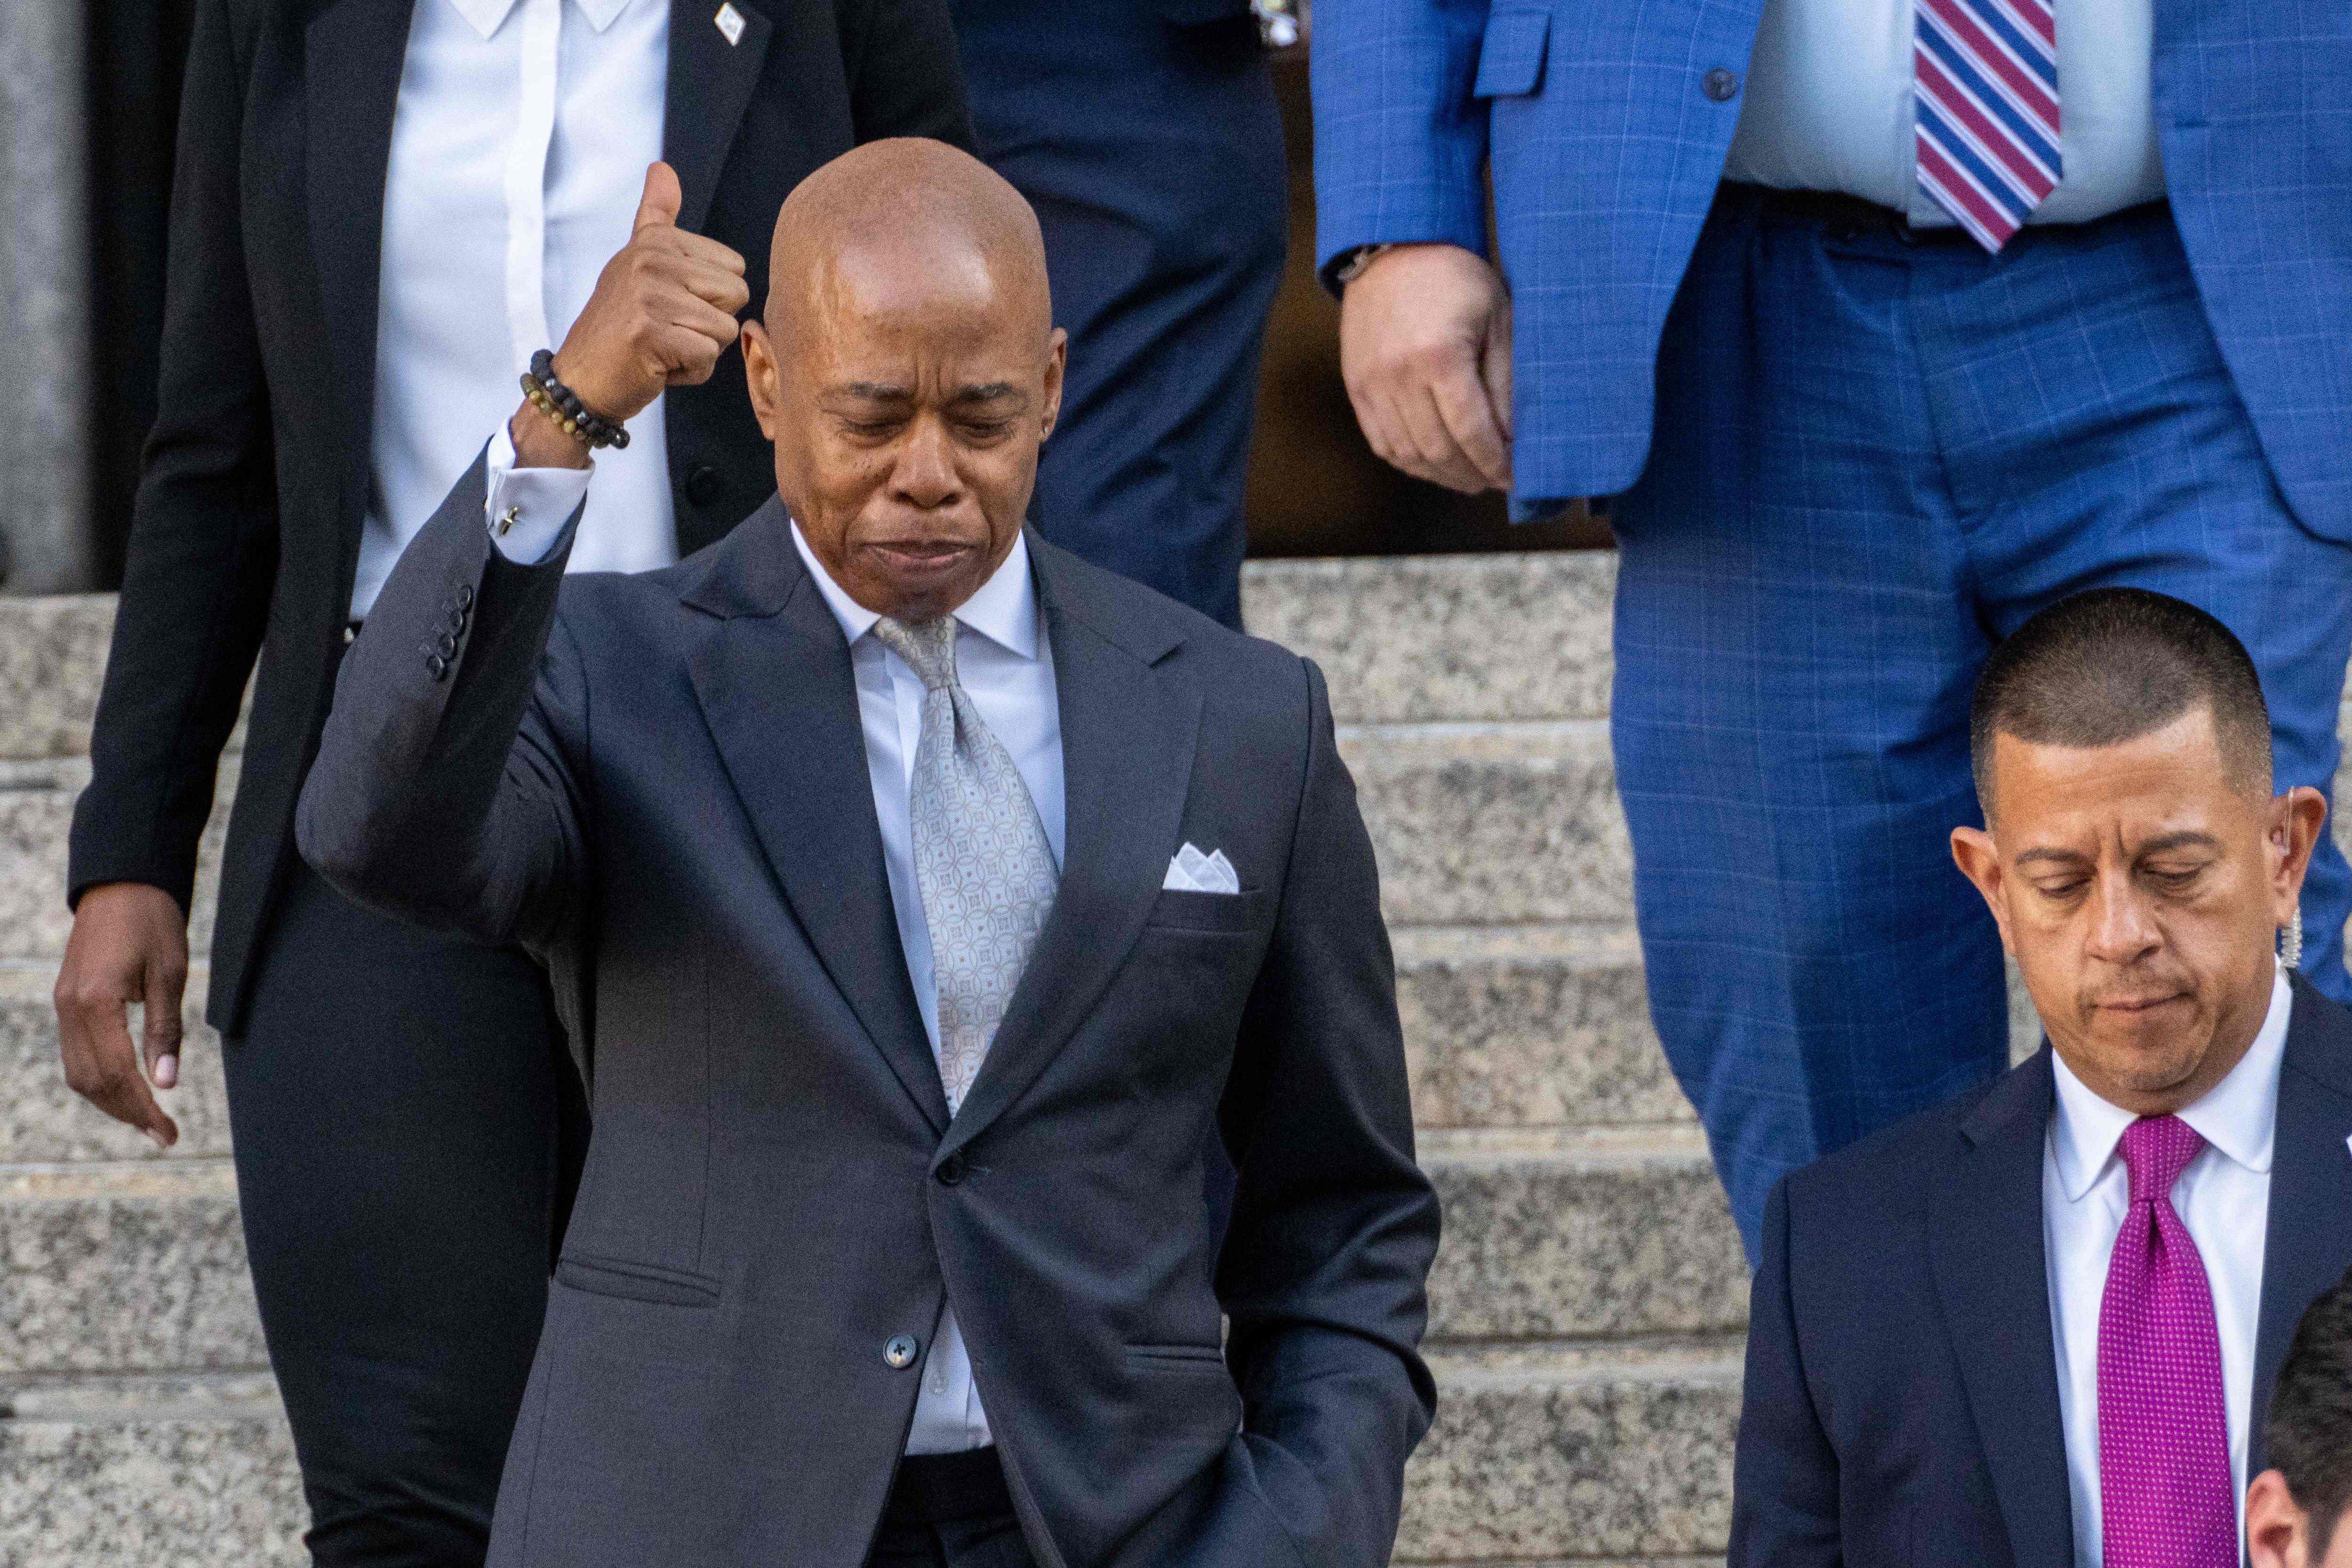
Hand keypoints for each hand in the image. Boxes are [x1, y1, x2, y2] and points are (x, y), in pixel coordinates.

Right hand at [54, 882, 189, 1148]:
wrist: (121, 883)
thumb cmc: (153, 922)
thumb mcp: (171, 974)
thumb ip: (165, 1031)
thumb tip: (167, 1084)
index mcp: (96, 1001)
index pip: (117, 1073)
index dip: (143, 1108)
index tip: (169, 1133)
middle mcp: (70, 1008)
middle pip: (92, 1081)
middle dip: (127, 1112)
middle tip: (164, 1133)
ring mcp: (62, 1005)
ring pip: (78, 1072)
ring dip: (110, 1100)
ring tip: (147, 1119)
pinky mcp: (66, 1001)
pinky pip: (75, 1053)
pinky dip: (99, 1078)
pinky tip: (126, 1088)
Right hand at [543, 162, 750, 428]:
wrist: (581, 380)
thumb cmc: (618, 325)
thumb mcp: (636, 261)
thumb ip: (656, 216)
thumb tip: (662, 166)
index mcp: (656, 241)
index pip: (735, 269)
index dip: (710, 299)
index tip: (669, 306)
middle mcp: (651, 260)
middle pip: (737, 296)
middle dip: (710, 324)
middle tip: (666, 330)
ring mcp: (649, 295)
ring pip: (725, 329)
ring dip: (700, 350)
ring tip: (661, 347)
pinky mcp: (649, 334)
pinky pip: (708, 357)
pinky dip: (690, 373)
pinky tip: (657, 366)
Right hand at [1339, 242, 1513, 493]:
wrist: (1395, 248)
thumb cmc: (1457, 279)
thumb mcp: (1498, 319)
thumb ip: (1506, 381)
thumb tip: (1515, 439)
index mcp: (1439, 355)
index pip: (1472, 431)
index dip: (1496, 462)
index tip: (1515, 476)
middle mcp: (1399, 375)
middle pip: (1439, 449)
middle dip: (1472, 473)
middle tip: (1495, 480)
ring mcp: (1371, 383)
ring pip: (1408, 453)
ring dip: (1441, 474)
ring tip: (1468, 478)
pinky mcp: (1356, 386)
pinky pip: (1381, 442)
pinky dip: (1410, 461)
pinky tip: (1434, 463)